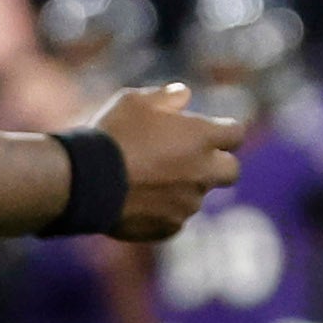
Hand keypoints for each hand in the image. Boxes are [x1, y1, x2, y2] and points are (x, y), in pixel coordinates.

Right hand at [84, 82, 244, 241]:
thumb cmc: (112, 135)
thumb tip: (183, 95)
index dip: (224, 131)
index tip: (211, 130)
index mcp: (202, 137)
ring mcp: (188, 203)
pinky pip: (176, 218)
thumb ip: (165, 97)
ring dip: (185, 187)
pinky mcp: (170, 227)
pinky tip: (140, 200)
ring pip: (198, 195)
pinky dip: (164, 210)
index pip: (235, 133)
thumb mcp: (134, 101)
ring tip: (151, 180)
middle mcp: (203, 172)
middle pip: (231, 171)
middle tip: (193, 159)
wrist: (87, 181)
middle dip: (218, 164)